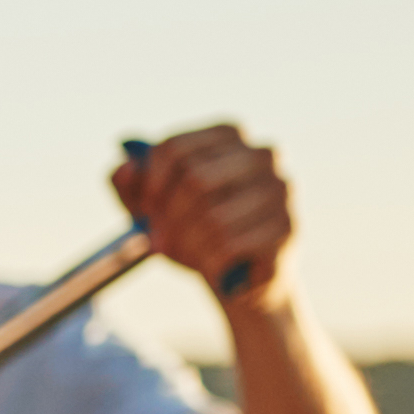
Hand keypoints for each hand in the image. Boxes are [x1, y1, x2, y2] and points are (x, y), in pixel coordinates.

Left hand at [113, 125, 293, 307]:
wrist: (237, 278)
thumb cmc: (192, 231)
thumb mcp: (150, 207)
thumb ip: (128, 184)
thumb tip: (125, 167)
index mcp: (228, 134)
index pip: (174, 148)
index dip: (149, 185)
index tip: (144, 210)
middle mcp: (262, 153)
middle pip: (195, 179)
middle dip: (169, 217)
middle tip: (158, 239)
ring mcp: (280, 188)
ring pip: (215, 217)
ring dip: (188, 244)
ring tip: (186, 253)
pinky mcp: (288, 226)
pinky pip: (233, 244)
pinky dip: (210, 261)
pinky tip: (212, 266)